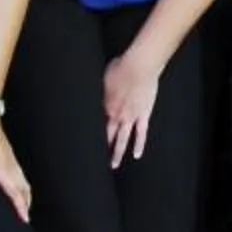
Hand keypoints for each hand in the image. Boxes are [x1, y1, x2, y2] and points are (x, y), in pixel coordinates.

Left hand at [0, 110, 31, 218]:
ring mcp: (11, 157)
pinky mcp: (8, 151)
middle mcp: (10, 165)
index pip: (15, 193)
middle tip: (26, 213)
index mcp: (2, 171)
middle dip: (27, 201)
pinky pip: (19, 170)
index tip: (26, 219)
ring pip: (23, 178)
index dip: (21, 207)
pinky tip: (16, 180)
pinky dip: (22, 180)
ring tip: (25, 200)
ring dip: (25, 190)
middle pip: (24, 187)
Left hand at [102, 47, 163, 166]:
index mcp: (105, 105)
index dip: (92, 128)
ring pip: (123, 139)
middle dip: (102, 146)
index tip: (88, 137)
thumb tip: (104, 91)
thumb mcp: (105, 77)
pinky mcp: (144, 115)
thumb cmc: (122, 67)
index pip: (97, 120)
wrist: (139, 67)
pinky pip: (141, 133)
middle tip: (95, 159)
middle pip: (107, 134)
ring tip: (114, 164)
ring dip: (117, 152)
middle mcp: (116, 115)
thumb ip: (104, 88)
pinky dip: (139, 144)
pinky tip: (137, 155)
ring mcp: (130, 117)